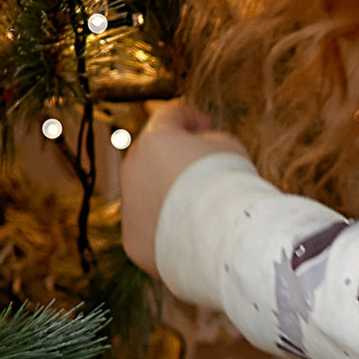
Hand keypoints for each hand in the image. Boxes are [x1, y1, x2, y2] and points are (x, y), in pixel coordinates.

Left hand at [117, 99, 247, 274]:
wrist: (220, 237)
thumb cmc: (229, 185)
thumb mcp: (228, 147)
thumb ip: (208, 141)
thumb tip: (198, 150)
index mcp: (154, 140)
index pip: (167, 118)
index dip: (189, 118)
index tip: (205, 125)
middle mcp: (132, 171)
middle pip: (150, 156)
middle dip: (171, 156)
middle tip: (199, 164)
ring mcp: (129, 209)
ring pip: (146, 194)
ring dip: (166, 194)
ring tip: (199, 206)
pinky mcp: (133, 241)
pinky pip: (150, 228)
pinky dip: (165, 227)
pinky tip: (190, 232)